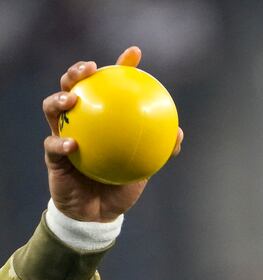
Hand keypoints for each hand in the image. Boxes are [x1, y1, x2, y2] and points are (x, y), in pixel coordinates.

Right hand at [42, 46, 183, 221]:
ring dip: (60, 99)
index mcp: (103, 119)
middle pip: (73, 86)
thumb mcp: (146, 168)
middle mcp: (81, 122)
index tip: (134, 53)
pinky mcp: (53, 157)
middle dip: (77, 71)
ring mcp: (63, 136)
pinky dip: (61, 143)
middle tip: (89, 69)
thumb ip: (161, 150)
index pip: (110, 87)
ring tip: (72, 98)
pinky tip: (72, 144)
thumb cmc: (122, 185)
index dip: (121, 66)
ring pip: (53, 108)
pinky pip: (53, 147)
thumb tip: (179, 133)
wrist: (99, 214)